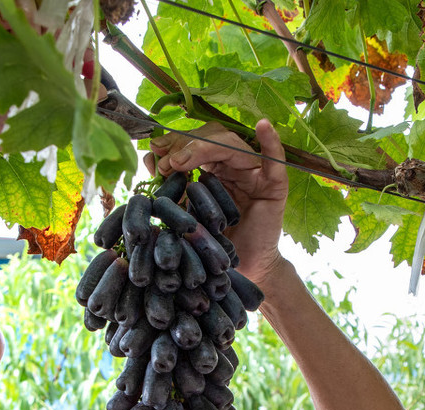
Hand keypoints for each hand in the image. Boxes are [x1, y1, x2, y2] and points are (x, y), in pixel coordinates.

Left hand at [145, 120, 288, 284]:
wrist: (242, 268)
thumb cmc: (215, 243)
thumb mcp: (186, 211)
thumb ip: (172, 187)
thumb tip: (150, 158)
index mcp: (215, 167)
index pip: (195, 141)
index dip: (174, 142)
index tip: (154, 152)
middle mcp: (235, 164)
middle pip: (211, 137)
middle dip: (185, 145)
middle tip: (165, 163)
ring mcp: (255, 172)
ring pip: (231, 145)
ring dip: (203, 147)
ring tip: (180, 161)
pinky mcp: (274, 185)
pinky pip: (275, 159)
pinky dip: (270, 141)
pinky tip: (262, 125)